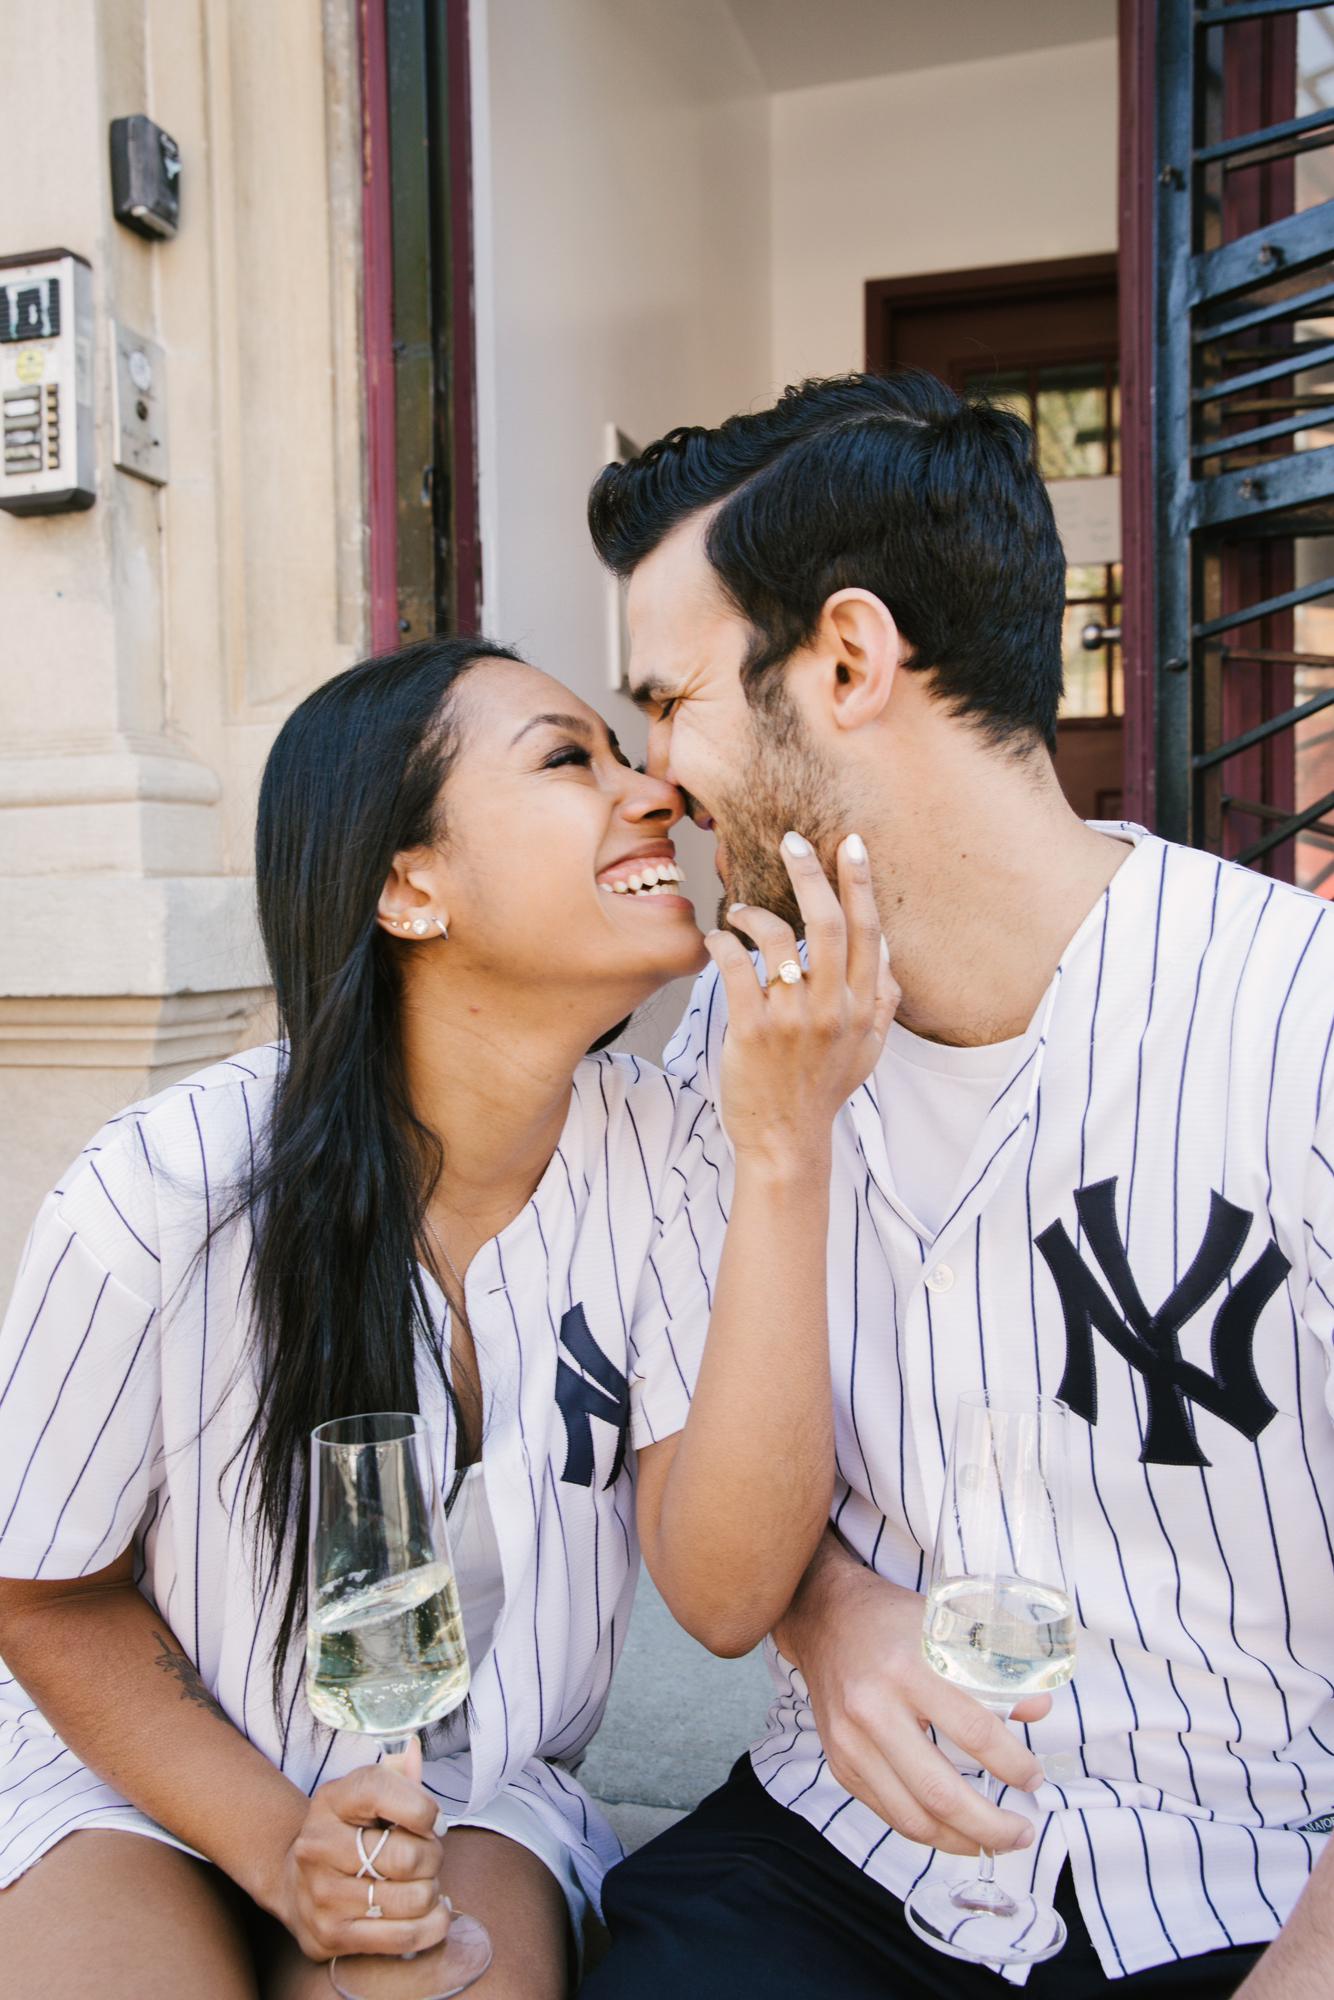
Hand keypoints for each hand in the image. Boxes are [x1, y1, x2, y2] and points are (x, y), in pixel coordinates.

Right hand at [274, 1739, 450, 1960]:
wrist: (294, 1883)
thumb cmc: (347, 1834)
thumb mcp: (365, 1797)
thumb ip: (397, 1776)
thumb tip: (413, 1749)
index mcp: (331, 1800)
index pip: (381, 1791)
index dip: (423, 1807)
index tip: (434, 1821)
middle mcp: (318, 1846)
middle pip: (408, 1856)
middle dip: (434, 1857)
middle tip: (428, 1857)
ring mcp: (321, 1894)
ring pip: (413, 1899)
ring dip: (433, 1893)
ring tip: (423, 1884)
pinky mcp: (331, 1935)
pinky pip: (404, 1936)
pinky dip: (433, 1925)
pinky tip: (432, 1913)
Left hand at [709, 831, 897, 1167]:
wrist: (787, 1140)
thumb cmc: (823, 1090)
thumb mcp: (868, 1050)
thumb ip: (883, 1001)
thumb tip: (891, 954)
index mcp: (862, 1007)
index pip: (867, 931)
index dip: (860, 884)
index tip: (850, 845)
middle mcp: (833, 1008)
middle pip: (826, 924)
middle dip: (810, 874)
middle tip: (792, 840)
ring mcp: (793, 1019)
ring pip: (778, 941)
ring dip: (753, 914)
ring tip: (737, 911)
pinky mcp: (753, 1030)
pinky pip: (737, 969)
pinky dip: (723, 944)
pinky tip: (717, 939)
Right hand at [782, 1549, 1049, 1856]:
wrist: (825, 1617)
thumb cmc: (892, 1621)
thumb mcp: (946, 1628)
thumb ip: (993, 1671)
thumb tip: (1039, 1709)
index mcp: (909, 1668)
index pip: (974, 1732)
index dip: (1013, 1765)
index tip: (1034, 1778)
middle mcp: (874, 1708)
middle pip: (939, 1791)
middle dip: (990, 1825)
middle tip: (1022, 1833)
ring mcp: (851, 1742)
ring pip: (912, 1817)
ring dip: (960, 1840)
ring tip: (992, 1842)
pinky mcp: (840, 1762)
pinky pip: (888, 1813)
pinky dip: (926, 1830)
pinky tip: (952, 1829)